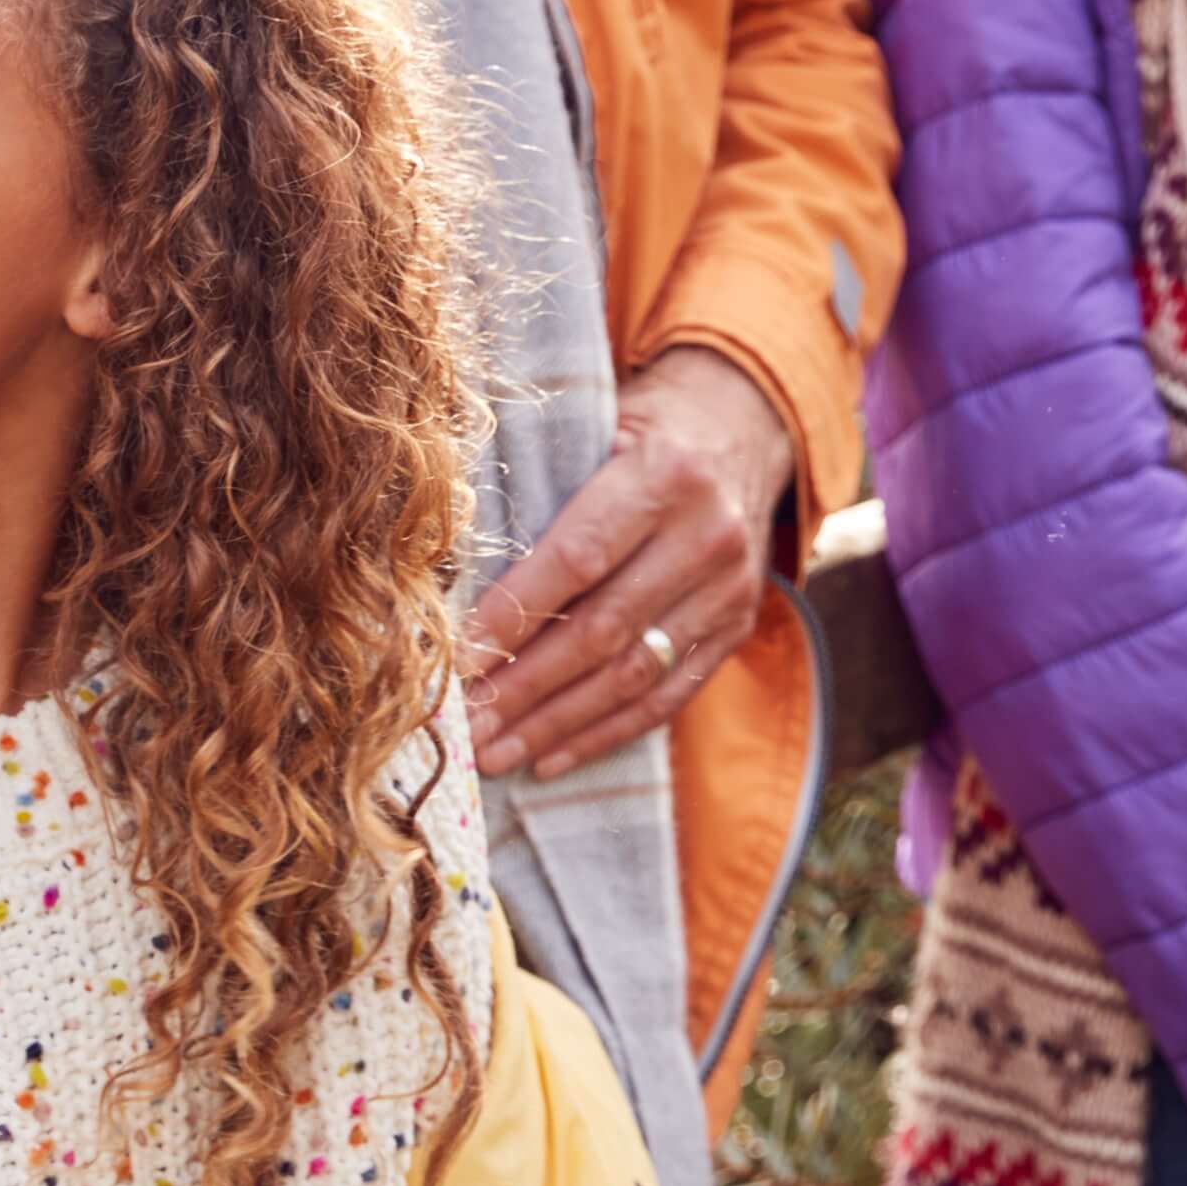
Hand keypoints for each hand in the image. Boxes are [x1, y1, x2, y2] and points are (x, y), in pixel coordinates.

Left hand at [468, 346, 795, 780]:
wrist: (742, 428)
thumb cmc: (637, 430)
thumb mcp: (596, 430)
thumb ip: (539, 489)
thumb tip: (444, 571)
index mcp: (664, 477)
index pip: (578, 560)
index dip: (514, 615)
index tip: (457, 660)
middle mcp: (707, 537)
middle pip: (603, 630)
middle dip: (525, 686)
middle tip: (465, 724)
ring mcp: (729, 591)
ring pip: (633, 675)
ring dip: (556, 723)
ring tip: (494, 754)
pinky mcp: (735, 630)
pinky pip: (667, 697)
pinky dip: (606, 733)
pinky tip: (550, 757)